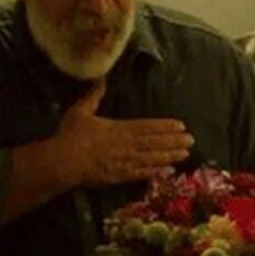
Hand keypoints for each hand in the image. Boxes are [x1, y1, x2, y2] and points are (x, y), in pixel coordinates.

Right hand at [53, 78, 193, 186]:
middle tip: (191, 140)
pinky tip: (169, 171)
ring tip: (186, 154)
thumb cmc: (71, 136)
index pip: (148, 126)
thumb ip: (94, 96)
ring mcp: (125, 162)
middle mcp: (127, 145)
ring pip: (153, 158)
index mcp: (120, 128)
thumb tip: (102, 79)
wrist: (63, 162)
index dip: (165, 126)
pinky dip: (157, 172)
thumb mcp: (81, 111)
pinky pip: (143, 174)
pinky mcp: (120, 176)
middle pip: (155, 142)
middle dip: (174, 141)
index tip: (181, 125)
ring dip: (170, 155)